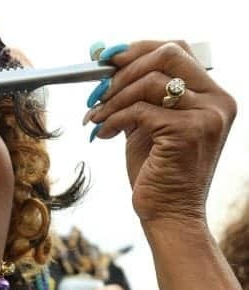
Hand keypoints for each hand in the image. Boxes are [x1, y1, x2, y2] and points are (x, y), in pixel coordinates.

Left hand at [85, 41, 235, 224]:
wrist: (169, 218)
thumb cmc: (159, 177)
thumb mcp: (149, 128)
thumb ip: (139, 97)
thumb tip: (108, 65)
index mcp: (213, 97)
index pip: (178, 50)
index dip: (139, 49)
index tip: (107, 59)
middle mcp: (216, 102)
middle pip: (167, 55)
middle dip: (124, 70)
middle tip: (97, 89)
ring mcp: (205, 116)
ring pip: (150, 82)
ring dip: (113, 98)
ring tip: (94, 117)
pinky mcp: (188, 132)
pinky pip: (140, 110)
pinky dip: (114, 118)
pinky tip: (102, 133)